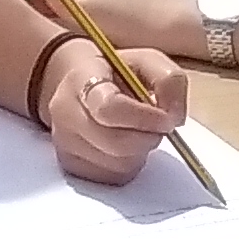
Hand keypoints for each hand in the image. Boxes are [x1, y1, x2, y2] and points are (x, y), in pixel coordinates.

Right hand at [34, 35, 191, 185]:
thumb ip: (169, 81)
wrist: (77, 84)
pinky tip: (125, 146)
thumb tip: (173, 118)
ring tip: (136, 131)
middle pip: (115, 143)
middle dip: (147, 138)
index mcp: (82, 80)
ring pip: (117, 164)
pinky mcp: (70, 167)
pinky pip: (112, 177)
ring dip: (139, 152)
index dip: (143, 118)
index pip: (109, 107)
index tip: (166, 120)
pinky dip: (128, 165)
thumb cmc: (115, 73)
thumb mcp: (147, 61)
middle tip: (158, 126)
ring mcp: (65, 143)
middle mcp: (66, 114)